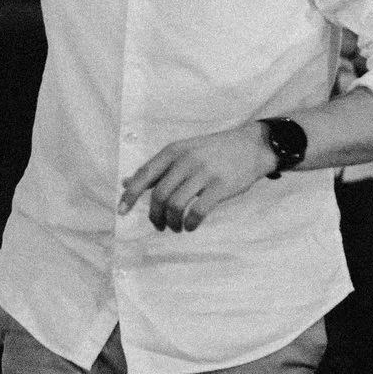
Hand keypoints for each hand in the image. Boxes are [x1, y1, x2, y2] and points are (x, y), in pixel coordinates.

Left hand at [119, 124, 273, 232]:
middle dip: (155, 215)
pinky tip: (191, 226)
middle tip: (160, 225)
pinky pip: (198, 211)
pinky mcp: (221, 186)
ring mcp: (204, 173)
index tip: (121, 212)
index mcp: (173, 151)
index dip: (129, 195)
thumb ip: (156, 169)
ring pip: (176, 205)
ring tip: (176, 227)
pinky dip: (190, 223)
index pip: (144, 174)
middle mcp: (186, 160)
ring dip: (172, 222)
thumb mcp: (182, 153)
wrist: (252, 146)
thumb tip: (125, 182)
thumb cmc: (212, 152)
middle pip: (159, 195)